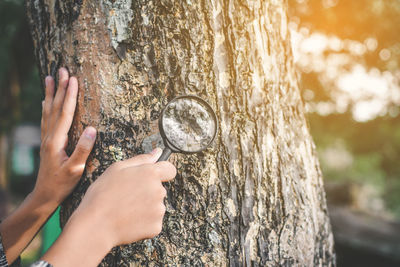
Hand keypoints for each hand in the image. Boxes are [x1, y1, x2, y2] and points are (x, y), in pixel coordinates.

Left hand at [0, 68, 95, 263]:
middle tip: (63, 70)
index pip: (65, 113)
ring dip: (50, 93)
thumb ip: (83, 149)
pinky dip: (46, 106)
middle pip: (55, 107)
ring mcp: (46, 139)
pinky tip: (45, 101)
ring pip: (48, 110)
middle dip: (60, 88)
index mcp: (57, 141)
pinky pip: (45, 119)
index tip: (74, 79)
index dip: (70, 96)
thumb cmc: (62, 185)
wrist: (44, 195)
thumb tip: (92, 128)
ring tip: (50, 77)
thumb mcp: (75, 170)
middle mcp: (49, 136)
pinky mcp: (47, 142)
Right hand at [74, 148, 175, 244]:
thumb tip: (158, 152)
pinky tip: (128, 221)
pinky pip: (153, 221)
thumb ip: (141, 159)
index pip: (170, 169)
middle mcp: (159, 191)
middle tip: (126, 196)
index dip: (162, 172)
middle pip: (159, 189)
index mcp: (151, 174)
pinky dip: (144, 222)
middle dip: (147, 191)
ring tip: (125, 210)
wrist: (95, 225)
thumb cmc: (102, 194)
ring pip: (156, 206)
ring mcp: (159, 210)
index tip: (152, 177)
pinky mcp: (156, 227)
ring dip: (145, 207)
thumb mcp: (117, 169)